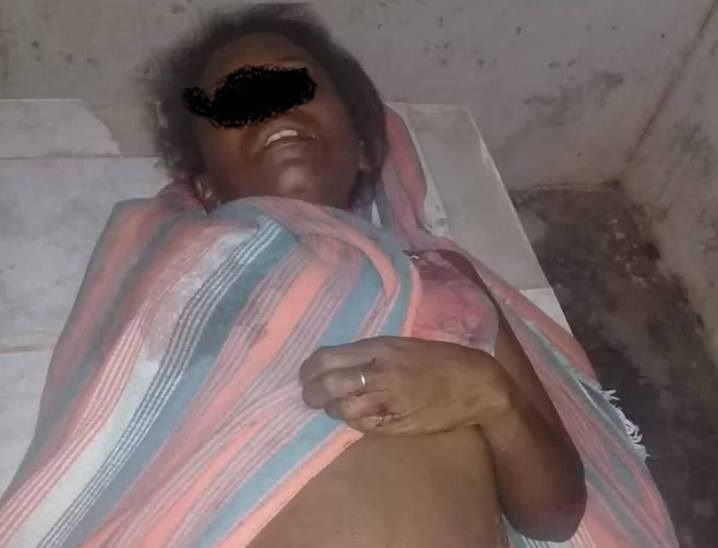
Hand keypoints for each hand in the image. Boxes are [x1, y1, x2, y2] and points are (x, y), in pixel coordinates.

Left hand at [299, 336, 512, 434]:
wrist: (477, 382)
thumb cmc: (438, 360)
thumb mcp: (401, 345)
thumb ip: (369, 354)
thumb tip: (334, 365)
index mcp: (379, 348)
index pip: (327, 358)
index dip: (309, 370)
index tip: (307, 377)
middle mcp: (380, 372)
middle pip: (328, 384)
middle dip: (312, 394)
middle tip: (312, 398)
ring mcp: (390, 399)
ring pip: (343, 408)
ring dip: (335, 410)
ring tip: (338, 408)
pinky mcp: (399, 423)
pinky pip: (364, 426)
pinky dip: (355, 423)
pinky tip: (360, 417)